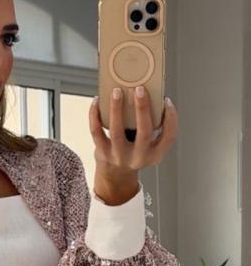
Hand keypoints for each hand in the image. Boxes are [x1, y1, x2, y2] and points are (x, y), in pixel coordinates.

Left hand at [89, 85, 177, 201]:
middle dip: (142, 109)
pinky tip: (97, 102)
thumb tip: (147, 94)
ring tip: (117, 92)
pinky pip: (96, 132)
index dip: (171, 118)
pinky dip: (95, 116)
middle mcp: (138, 157)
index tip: (166, 101)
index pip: (169, 136)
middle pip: (144, 132)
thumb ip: (152, 125)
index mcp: (154, 154)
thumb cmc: (134, 152)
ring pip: (117, 132)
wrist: (115, 175)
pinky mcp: (103, 153)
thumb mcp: (149, 145)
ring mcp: (119, 156)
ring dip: (117, 109)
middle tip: (139, 90)